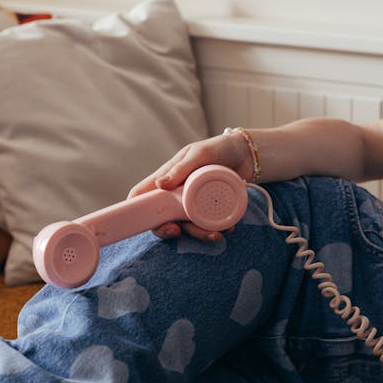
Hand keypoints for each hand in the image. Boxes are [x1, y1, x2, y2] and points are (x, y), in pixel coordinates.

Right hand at [127, 133, 251, 241]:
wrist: (246, 155)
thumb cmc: (217, 148)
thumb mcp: (199, 154)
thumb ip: (181, 168)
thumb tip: (159, 185)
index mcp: (167, 178)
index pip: (142, 195)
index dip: (136, 209)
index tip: (145, 221)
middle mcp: (176, 193)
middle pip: (163, 218)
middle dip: (168, 229)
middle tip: (178, 231)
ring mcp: (192, 203)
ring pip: (187, 226)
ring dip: (199, 234)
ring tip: (216, 234)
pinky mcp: (210, 210)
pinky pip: (208, 225)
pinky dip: (216, 230)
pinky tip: (228, 228)